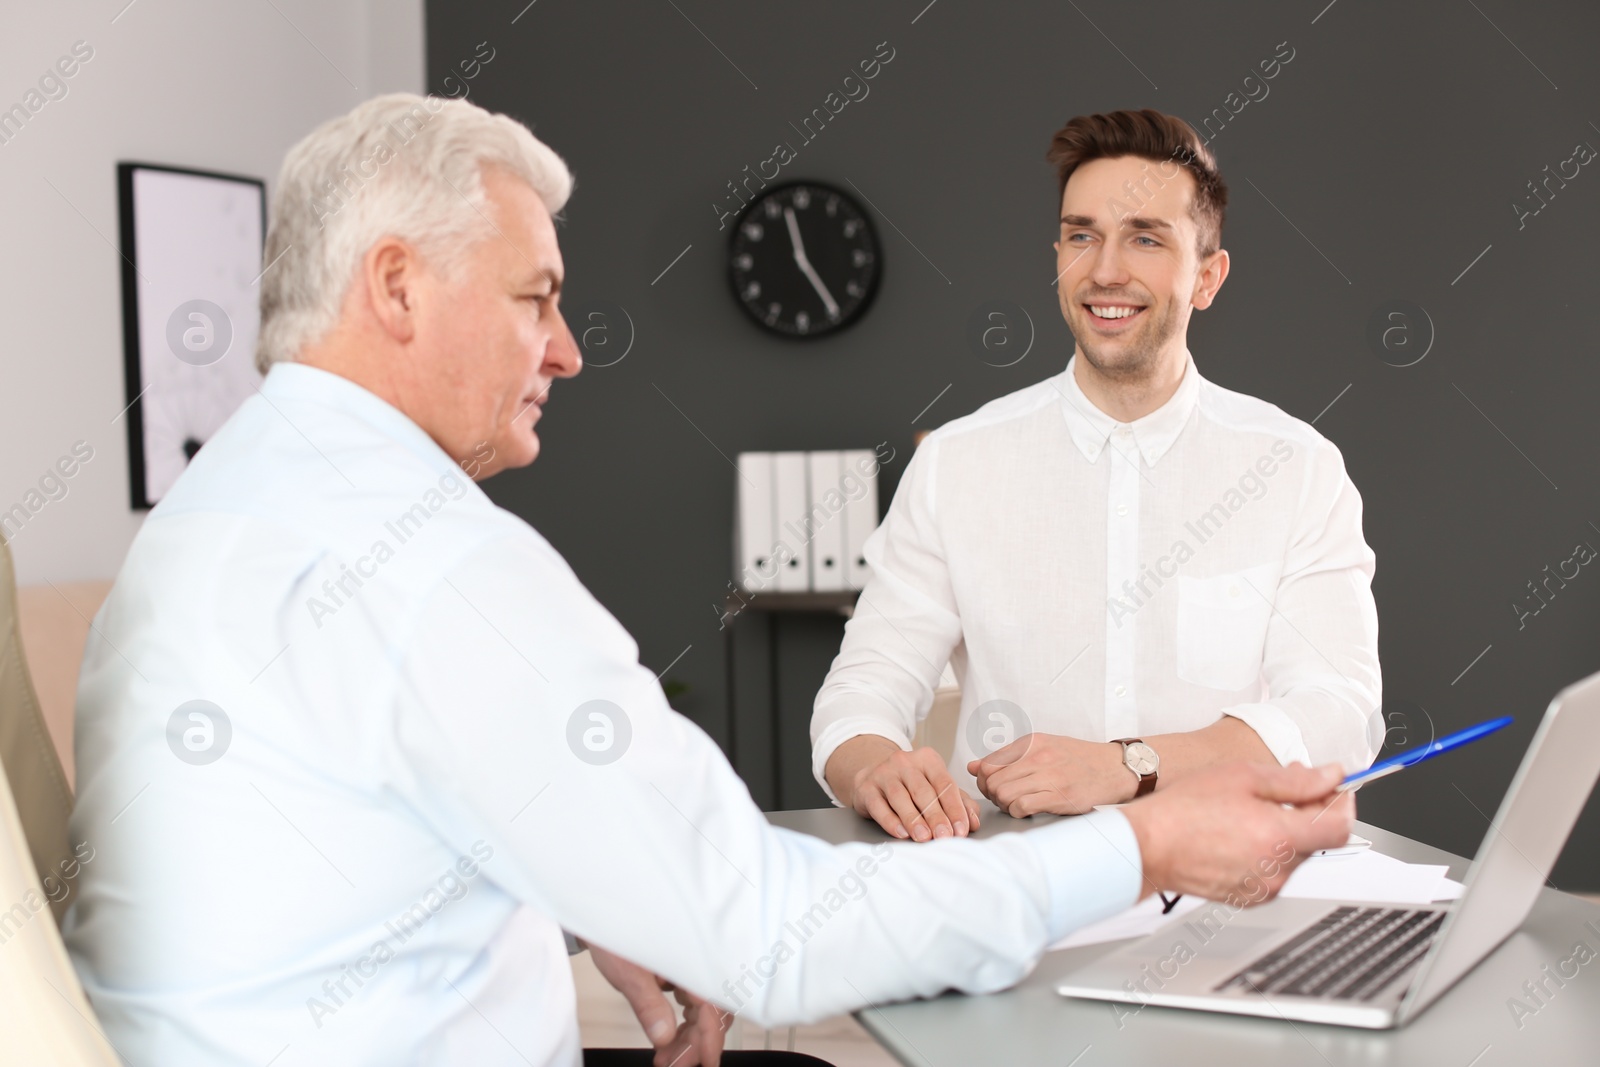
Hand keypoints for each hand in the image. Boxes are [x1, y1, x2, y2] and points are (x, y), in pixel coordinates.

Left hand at [588, 942, 729, 1066]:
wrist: (605, 909)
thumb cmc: (614, 929)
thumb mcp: (626, 969)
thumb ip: (647, 1003)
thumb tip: (663, 1036)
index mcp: (692, 954)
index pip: (714, 1001)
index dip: (711, 1034)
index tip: (705, 1060)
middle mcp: (699, 958)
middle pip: (713, 1009)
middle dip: (696, 1043)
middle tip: (675, 1065)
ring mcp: (693, 965)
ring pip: (704, 1009)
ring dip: (689, 1038)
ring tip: (667, 1058)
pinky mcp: (685, 970)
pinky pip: (694, 1002)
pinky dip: (684, 1025)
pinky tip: (669, 1038)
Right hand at [827, 735, 979, 839]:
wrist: (873, 775)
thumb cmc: (910, 785)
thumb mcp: (935, 787)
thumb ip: (959, 802)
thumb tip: (973, 822)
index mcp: (927, 759)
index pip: (945, 784)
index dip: (955, 808)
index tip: (962, 829)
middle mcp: (905, 762)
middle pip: (923, 791)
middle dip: (936, 816)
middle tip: (945, 837)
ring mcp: (883, 773)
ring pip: (900, 797)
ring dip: (914, 820)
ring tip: (924, 838)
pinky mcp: (866, 787)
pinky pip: (879, 806)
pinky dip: (891, 821)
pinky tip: (901, 833)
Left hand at [968, 734, 1134, 816]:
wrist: (1115, 768)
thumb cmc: (1078, 760)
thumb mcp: (1042, 748)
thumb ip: (1007, 757)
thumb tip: (973, 767)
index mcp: (1031, 743)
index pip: (987, 764)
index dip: (985, 781)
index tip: (994, 787)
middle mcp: (1038, 757)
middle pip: (992, 781)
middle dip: (993, 795)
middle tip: (1006, 799)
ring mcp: (1049, 776)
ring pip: (1003, 793)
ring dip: (1005, 805)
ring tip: (1017, 805)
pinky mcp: (1060, 797)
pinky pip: (1021, 806)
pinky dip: (1018, 812)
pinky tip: (1028, 811)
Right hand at [1120, 762, 1353, 903]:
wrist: (1148, 846)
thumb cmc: (1185, 810)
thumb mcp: (1244, 777)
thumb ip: (1297, 779)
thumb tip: (1331, 775)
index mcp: (1281, 837)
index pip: (1340, 826)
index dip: (1344, 803)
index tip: (1338, 788)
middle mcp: (1278, 870)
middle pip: (1318, 840)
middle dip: (1310, 810)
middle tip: (1287, 786)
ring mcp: (1264, 888)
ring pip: (1296, 855)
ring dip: (1288, 830)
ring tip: (1253, 809)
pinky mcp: (1250, 898)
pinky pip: (1274, 870)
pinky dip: (1268, 850)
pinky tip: (1240, 833)